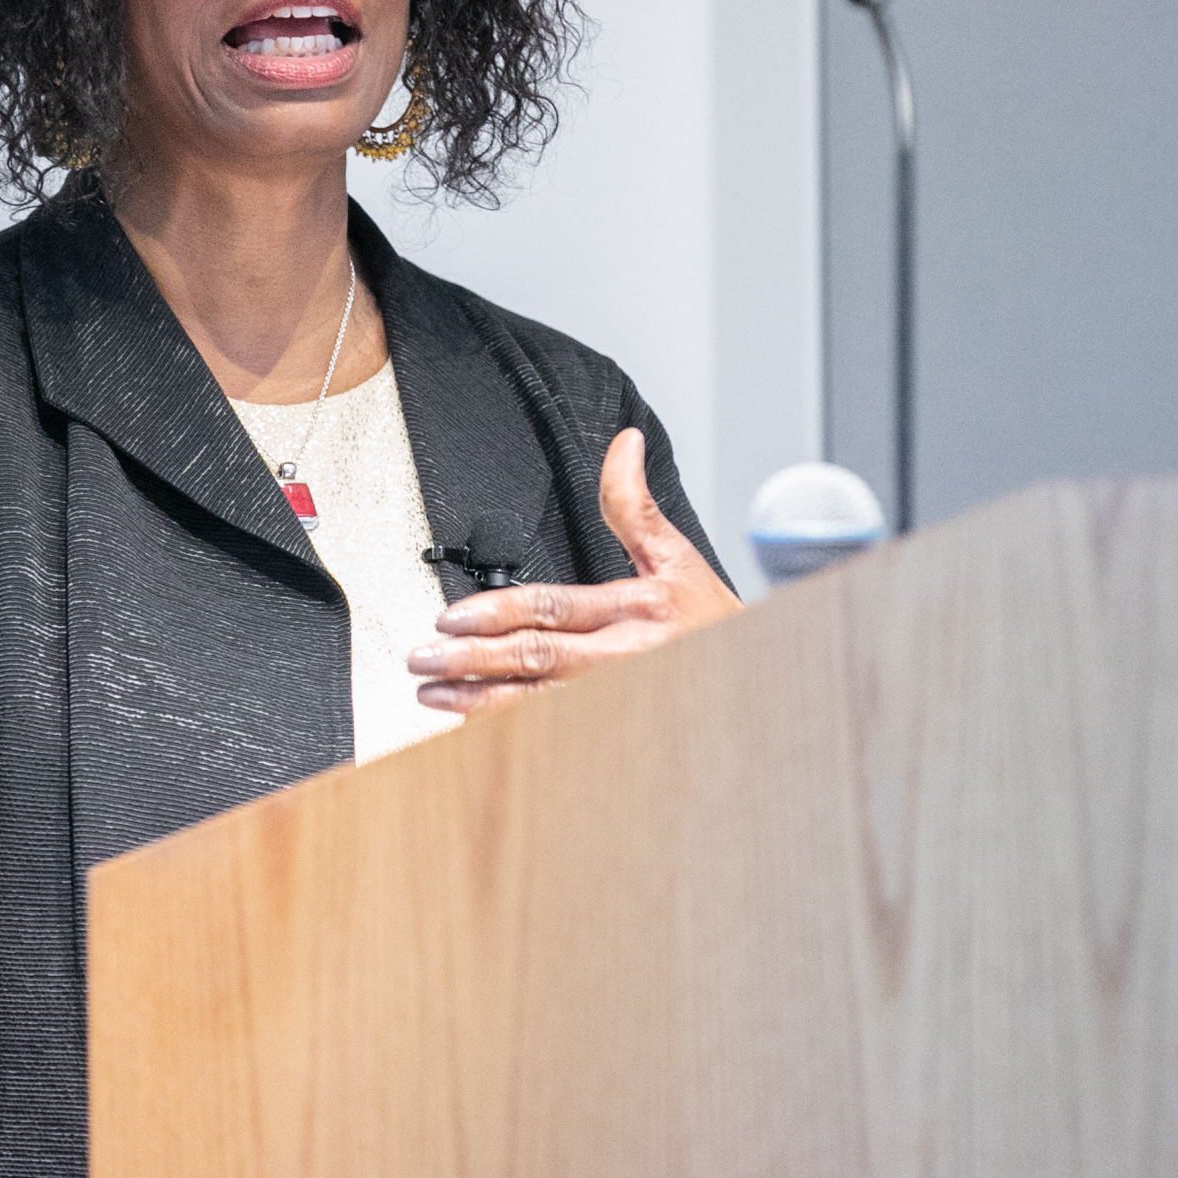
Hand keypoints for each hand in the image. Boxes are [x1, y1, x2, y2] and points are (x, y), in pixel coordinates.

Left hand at [408, 427, 739, 711]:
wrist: (756, 682)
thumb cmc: (712, 623)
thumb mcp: (678, 557)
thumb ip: (635, 506)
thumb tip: (623, 446)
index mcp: (630, 609)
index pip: (551, 609)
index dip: (496, 614)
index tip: (451, 620)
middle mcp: (620, 657)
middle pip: (533, 657)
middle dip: (471, 660)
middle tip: (422, 660)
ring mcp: (613, 696)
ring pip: (535, 702)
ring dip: (478, 701)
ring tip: (433, 695)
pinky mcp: (609, 726)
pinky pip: (549, 730)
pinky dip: (506, 731)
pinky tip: (471, 728)